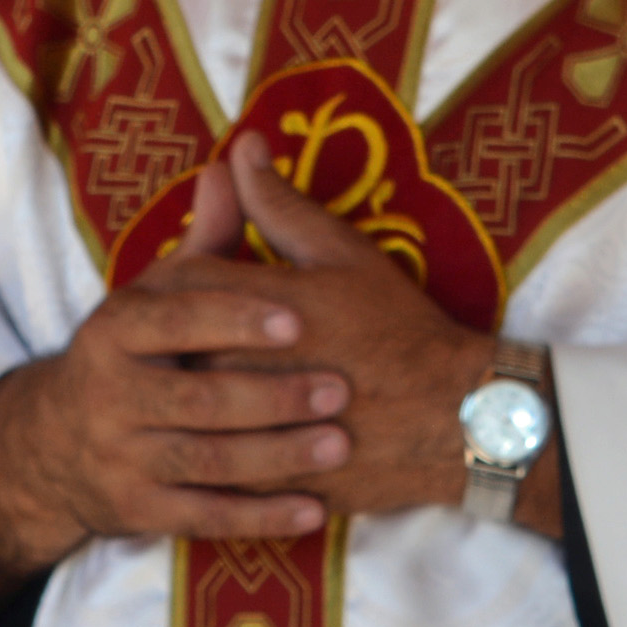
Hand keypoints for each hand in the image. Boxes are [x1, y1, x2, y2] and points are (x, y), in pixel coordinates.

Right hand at [0, 201, 347, 613]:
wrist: (53, 445)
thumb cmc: (133, 353)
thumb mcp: (157, 294)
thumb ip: (209, 239)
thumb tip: (240, 157)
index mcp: (114, 330)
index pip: (174, 319)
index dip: (235, 318)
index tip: (297, 316)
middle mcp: (108, 394)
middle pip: (196, 397)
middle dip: (270, 395)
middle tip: (338, 390)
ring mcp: (120, 457)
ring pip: (206, 460)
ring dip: (276, 455)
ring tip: (338, 443)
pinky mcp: (137, 510)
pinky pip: (204, 515)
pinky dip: (259, 516)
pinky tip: (313, 508)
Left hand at [158, 135, 556, 534]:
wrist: (457, 421)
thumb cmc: (403, 330)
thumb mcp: (345, 254)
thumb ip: (281, 204)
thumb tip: (241, 145)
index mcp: (257, 307)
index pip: (177, 280)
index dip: (175, 272)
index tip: (190, 273)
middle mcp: (242, 369)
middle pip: (169, 346)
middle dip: (174, 333)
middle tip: (190, 329)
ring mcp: (248, 431)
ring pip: (184, 409)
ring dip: (186, 391)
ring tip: (206, 378)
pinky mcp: (262, 480)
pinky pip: (209, 465)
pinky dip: (209, 444)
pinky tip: (220, 431)